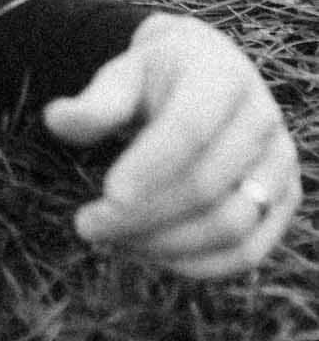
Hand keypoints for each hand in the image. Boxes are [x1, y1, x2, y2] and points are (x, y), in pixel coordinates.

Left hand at [44, 12, 300, 276]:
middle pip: (205, 185)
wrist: (205, 76)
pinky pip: (248, 252)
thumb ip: (96, 101)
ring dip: (164, 244)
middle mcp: (262, 119)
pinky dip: (197, 265)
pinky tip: (148, 254)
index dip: (150, 167)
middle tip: (86, 225)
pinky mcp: (283, 201)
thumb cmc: (154, 78)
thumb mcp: (122, 74)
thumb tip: (56, 120)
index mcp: (221, 76)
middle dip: (141, 215)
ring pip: (230, 226)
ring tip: (112, 240)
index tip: (106, 196)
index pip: (190, 129)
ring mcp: (279, 163)